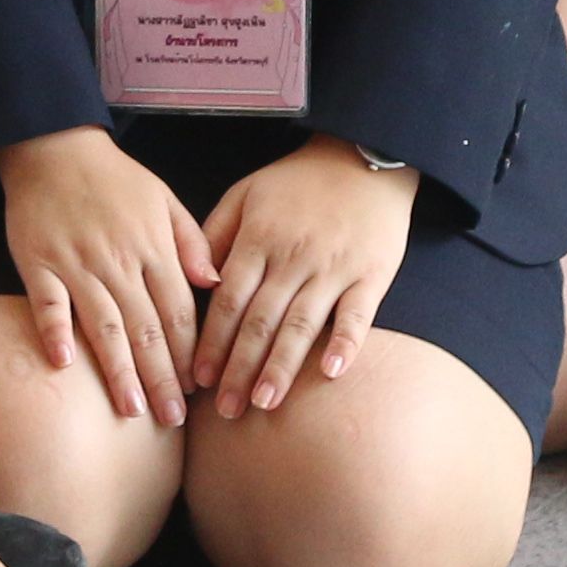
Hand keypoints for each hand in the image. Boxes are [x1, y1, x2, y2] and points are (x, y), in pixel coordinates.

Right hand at [0, 126, 216, 425]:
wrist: (54, 147)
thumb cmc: (114, 178)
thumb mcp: (164, 199)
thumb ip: (191, 242)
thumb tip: (215, 285)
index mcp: (152, 248)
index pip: (178, 313)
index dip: (190, 354)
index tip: (198, 391)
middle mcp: (118, 262)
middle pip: (146, 329)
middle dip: (162, 378)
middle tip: (172, 420)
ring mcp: (76, 264)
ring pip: (104, 325)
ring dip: (118, 370)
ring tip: (131, 409)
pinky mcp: (38, 263)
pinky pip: (48, 303)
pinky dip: (55, 332)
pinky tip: (64, 364)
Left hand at [192, 138, 416, 412]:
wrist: (361, 157)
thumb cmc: (296, 182)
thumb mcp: (245, 194)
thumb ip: (215, 234)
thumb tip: (195, 281)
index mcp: (258, 238)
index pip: (227, 299)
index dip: (211, 341)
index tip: (198, 376)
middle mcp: (291, 257)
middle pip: (259, 321)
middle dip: (239, 368)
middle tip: (225, 409)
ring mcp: (332, 267)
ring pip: (301, 324)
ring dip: (281, 367)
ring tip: (263, 402)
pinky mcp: (371, 274)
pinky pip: (357, 315)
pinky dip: (345, 343)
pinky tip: (332, 372)